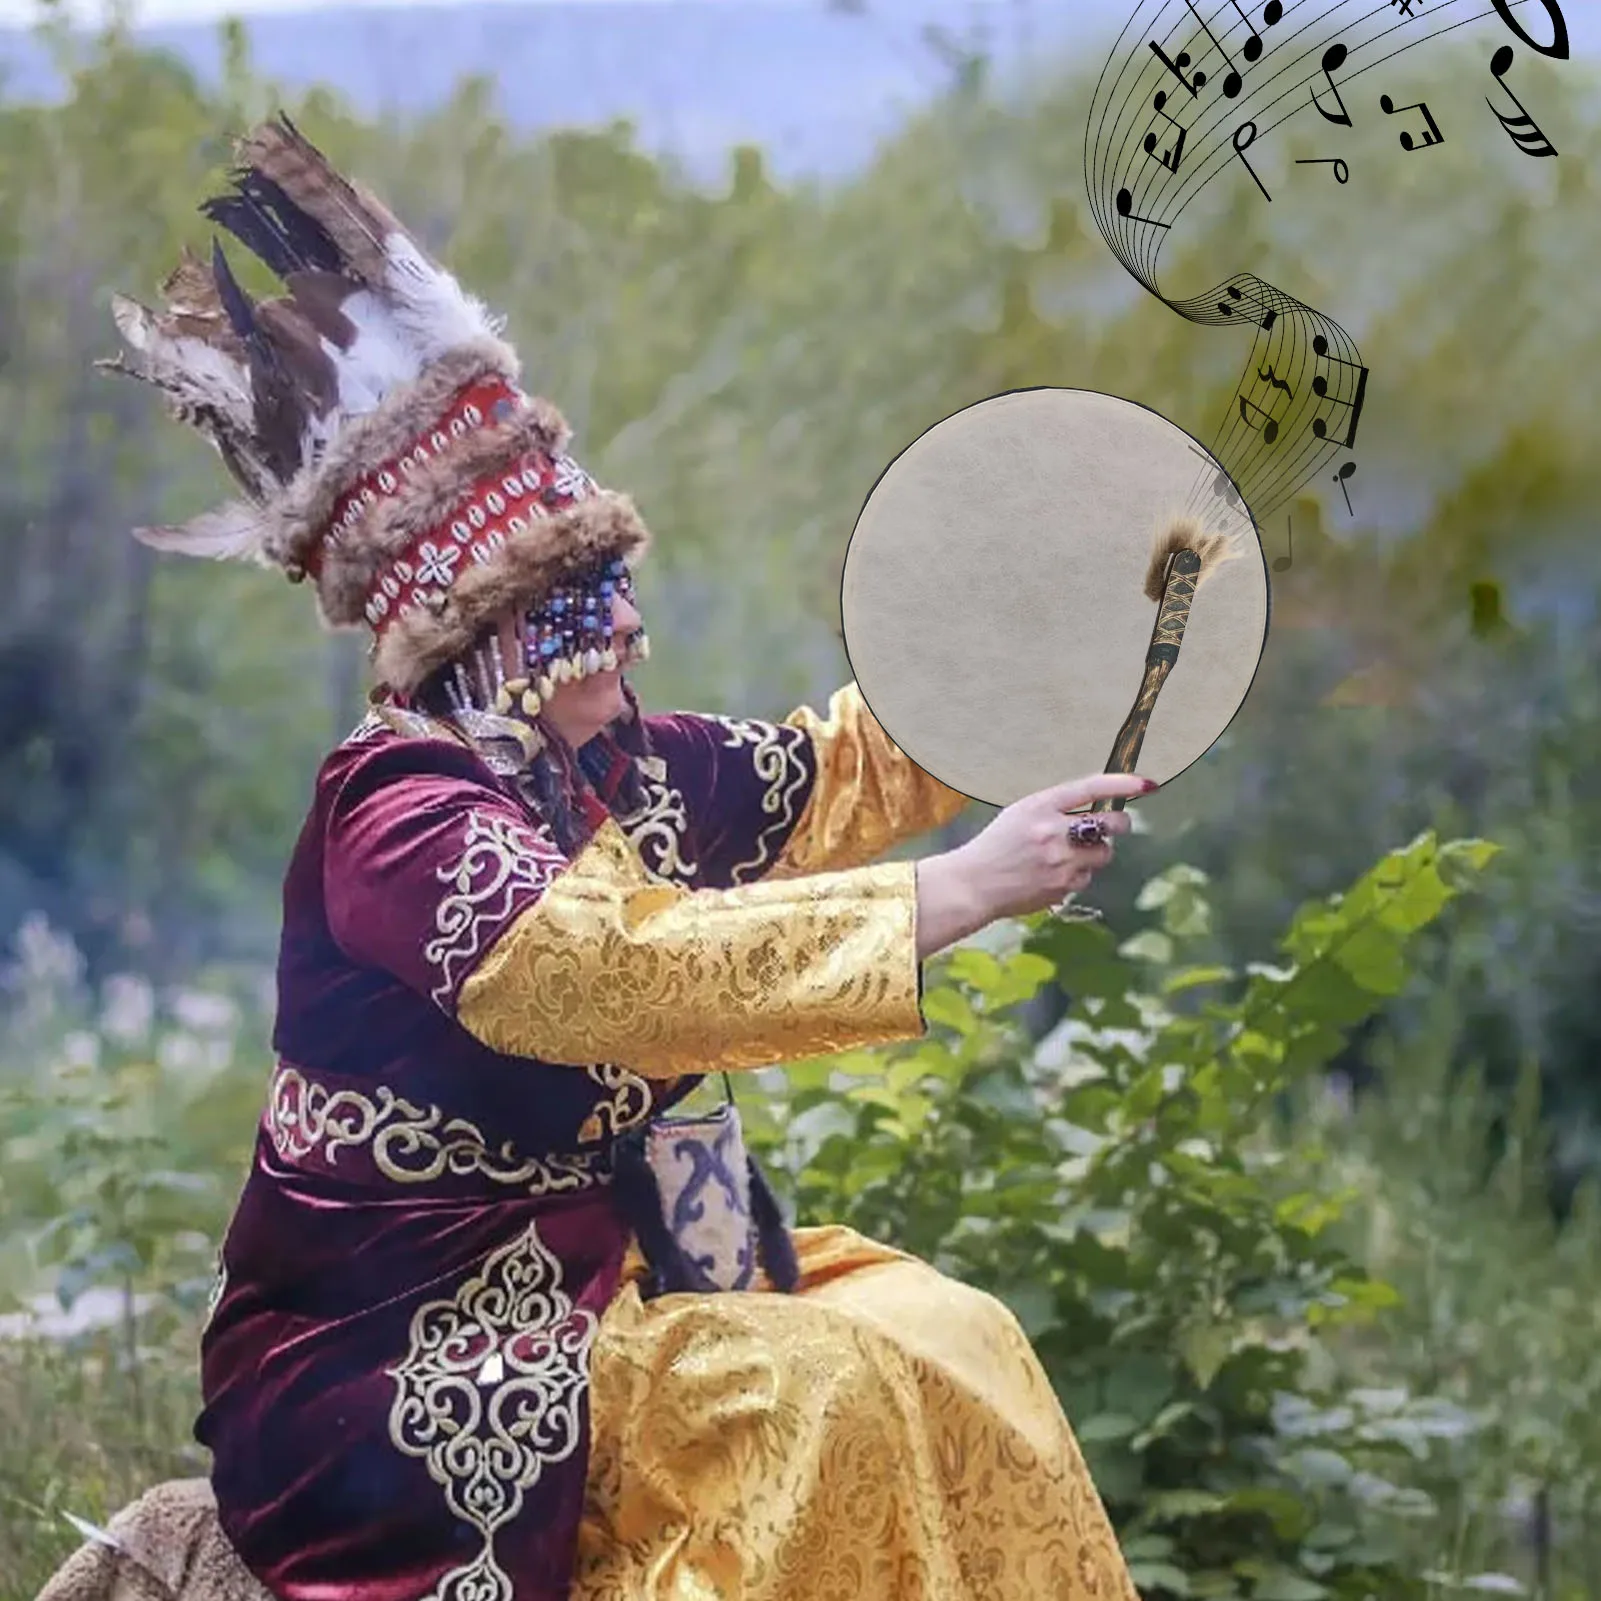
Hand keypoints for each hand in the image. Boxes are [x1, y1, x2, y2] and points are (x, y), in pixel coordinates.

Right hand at [915, 773, 1153, 955]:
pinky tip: (1054, 875)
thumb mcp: (1020, 814)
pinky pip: (1087, 878)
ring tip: (1070, 856)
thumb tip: (1097, 813)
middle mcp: (1054, 832)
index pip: (1091, 788)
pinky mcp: (1064, 887)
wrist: (975, 885)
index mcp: (1040, 806)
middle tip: (1111, 827)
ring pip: (1104, 854)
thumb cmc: (996, 846)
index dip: (1123, 785)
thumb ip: (1055, 810)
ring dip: (1095, 853)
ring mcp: (1061, 862)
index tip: (1147, 784)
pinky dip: (1077, 876)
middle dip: (1118, 825)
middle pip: (1111, 824)